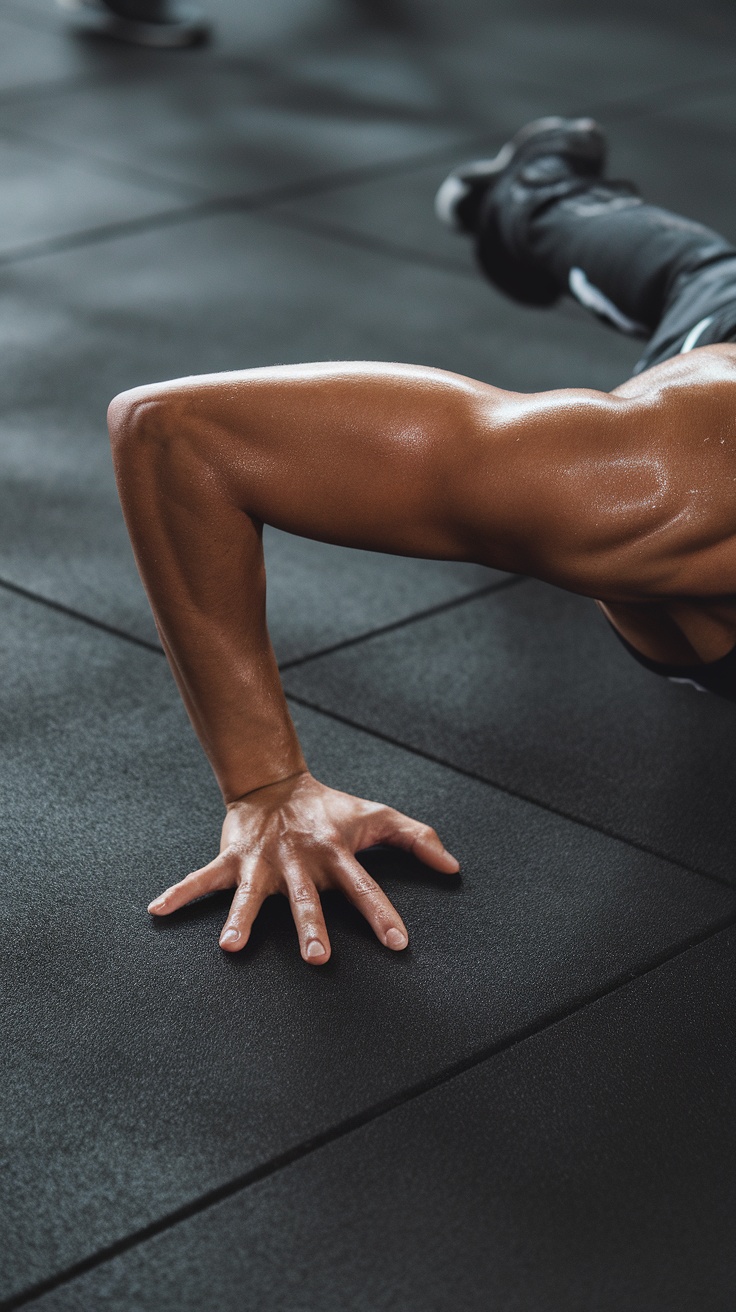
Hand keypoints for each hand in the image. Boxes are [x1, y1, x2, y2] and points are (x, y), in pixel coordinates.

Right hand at [147, 771, 458, 963]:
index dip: (382, 914)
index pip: (365, 887)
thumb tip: (454, 867)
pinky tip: (157, 910)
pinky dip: (179, 893)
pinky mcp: (233, 859)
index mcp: (336, 854)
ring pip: (251, 894)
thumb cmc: (331, 810)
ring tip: (232, 947)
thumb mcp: (377, 817)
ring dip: (242, 919)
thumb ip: (417, 838)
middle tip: (318, 958)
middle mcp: (300, 860)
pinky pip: (202, 879)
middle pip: (308, 898)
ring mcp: (263, 861)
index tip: (398, 944)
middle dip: (311, 926)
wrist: (275, 784)